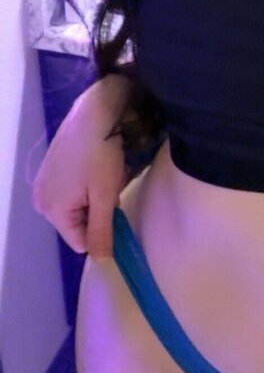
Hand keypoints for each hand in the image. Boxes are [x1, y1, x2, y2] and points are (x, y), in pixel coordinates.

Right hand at [31, 76, 133, 261]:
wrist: (94, 111)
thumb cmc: (101, 154)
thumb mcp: (105, 196)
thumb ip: (102, 231)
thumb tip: (101, 261)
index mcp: (52, 210)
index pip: (80, 241)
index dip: (102, 230)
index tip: (114, 208)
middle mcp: (40, 200)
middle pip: (75, 223)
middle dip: (95, 211)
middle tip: (108, 187)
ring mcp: (42, 183)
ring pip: (74, 206)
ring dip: (91, 197)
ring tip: (102, 174)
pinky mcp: (48, 169)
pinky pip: (69, 191)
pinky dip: (83, 185)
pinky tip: (93, 166)